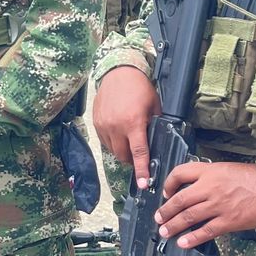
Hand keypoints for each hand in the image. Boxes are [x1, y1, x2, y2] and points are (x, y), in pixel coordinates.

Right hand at [93, 66, 159, 184]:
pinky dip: (113, 142)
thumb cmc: (139, 87)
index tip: (144, 184)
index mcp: (133, 123)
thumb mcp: (154, 105)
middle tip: (139, 154)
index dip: (142, 170)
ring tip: (129, 139)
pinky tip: (119, 132)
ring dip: (122, 151)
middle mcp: (116, 126)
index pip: (139, 153)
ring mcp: (104, 125)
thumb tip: (158, 141)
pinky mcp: (96, 122)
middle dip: (132, 160)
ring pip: (113, 150)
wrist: (118, 72)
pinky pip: (105, 141)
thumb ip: (156, 124)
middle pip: (124, 156)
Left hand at [157, 161, 255, 248]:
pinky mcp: (228, 221)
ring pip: (189, 216)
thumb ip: (208, 177)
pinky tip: (183, 243)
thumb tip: (192, 190)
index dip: (169, 183)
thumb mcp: (226, 169)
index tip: (166, 193)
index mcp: (209, 171)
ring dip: (174, 226)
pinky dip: (192, 238)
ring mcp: (218, 205)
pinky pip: (206, 231)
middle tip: (158, 218)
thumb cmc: (252, 178)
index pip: (181, 173)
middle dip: (166, 211)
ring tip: (165, 232)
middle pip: (180, 199)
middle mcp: (210, 187)